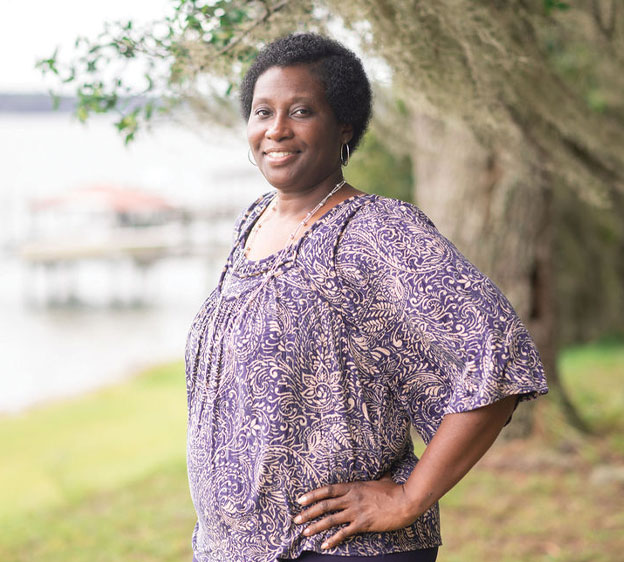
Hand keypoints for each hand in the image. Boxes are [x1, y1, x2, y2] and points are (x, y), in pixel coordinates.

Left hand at [293, 473, 418, 549]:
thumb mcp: (383, 479)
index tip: (300, 500)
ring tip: (304, 532)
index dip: (313, 495)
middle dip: (308, 512)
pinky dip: (333, 539)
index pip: (328, 490)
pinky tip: (324, 545)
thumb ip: (378, 476)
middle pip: (325, 504)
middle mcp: (351, 498)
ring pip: (331, 519)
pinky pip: (344, 532)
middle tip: (296, 519)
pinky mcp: (363, 523)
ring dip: (316, 526)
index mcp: (353, 486)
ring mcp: (356, 511)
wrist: (405, 501)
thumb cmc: (395, 490)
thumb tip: (382, 471)